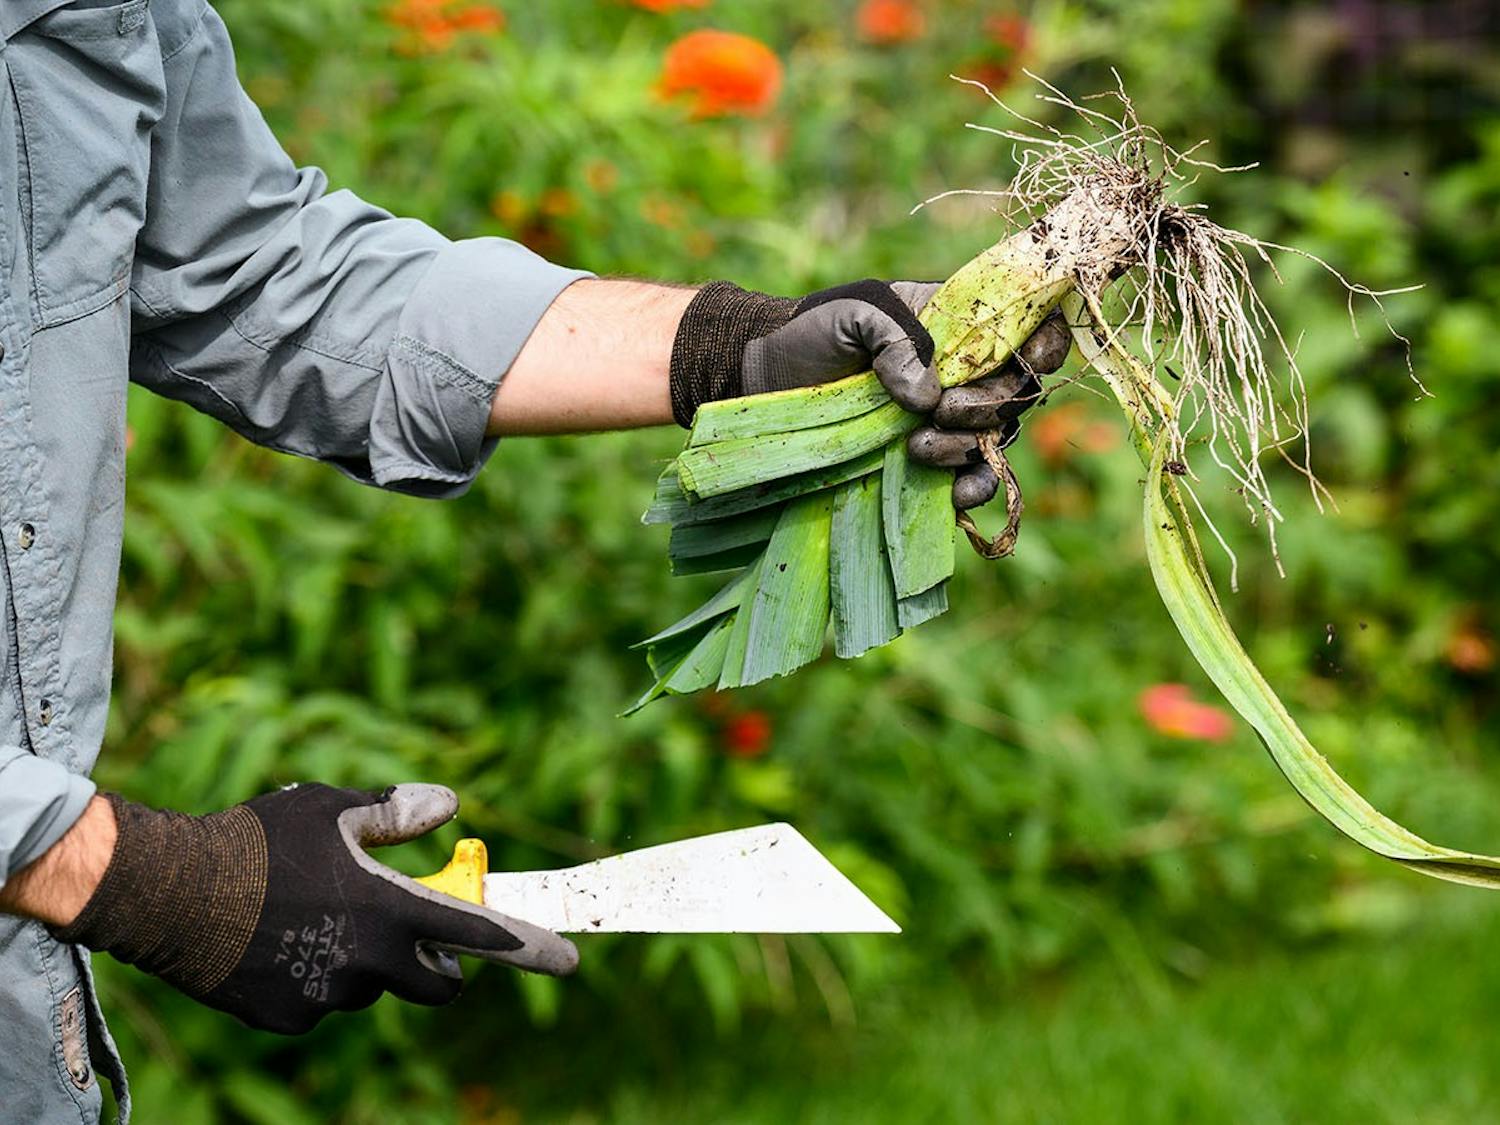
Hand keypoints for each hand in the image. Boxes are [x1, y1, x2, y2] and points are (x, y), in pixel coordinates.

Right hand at [54, 783, 576, 1034]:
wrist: (165, 891)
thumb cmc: (256, 839)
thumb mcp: (332, 807)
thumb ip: (396, 811)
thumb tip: (449, 805)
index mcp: (390, 908)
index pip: (481, 935)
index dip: (532, 948)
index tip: (571, 962)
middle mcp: (369, 962)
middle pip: (439, 984)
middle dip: (443, 967)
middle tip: (414, 932)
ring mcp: (329, 999)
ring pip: (376, 987)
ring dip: (369, 962)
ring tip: (314, 915)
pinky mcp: (290, 1020)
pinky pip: (325, 1001)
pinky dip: (319, 977)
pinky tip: (279, 942)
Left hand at [668, 279, 1071, 508]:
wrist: (773, 379)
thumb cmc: (816, 334)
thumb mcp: (853, 314)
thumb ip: (894, 337)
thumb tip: (928, 392)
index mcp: (962, 325)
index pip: (1030, 329)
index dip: (1045, 343)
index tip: (1029, 359)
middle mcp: (968, 373)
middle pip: (1019, 392)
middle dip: (989, 404)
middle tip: (942, 408)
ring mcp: (952, 420)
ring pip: (997, 438)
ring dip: (968, 446)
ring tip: (918, 446)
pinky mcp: (932, 461)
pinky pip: (975, 480)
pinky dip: (974, 489)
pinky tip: (952, 494)